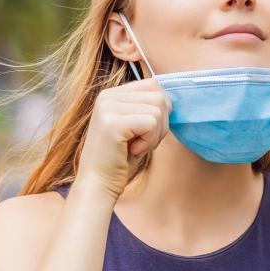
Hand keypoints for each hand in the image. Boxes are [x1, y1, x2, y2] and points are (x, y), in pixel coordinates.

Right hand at [76, 78, 170, 198]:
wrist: (98, 185)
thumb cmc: (121, 159)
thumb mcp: (135, 127)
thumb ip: (148, 107)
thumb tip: (172, 98)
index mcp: (111, 94)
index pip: (153, 85)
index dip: (160, 111)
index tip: (144, 131)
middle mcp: (107, 96)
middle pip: (159, 96)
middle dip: (160, 124)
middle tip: (141, 142)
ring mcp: (108, 107)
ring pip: (158, 110)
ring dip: (154, 135)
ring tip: (135, 147)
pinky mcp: (113, 122)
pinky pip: (152, 122)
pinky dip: (149, 142)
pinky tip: (132, 151)